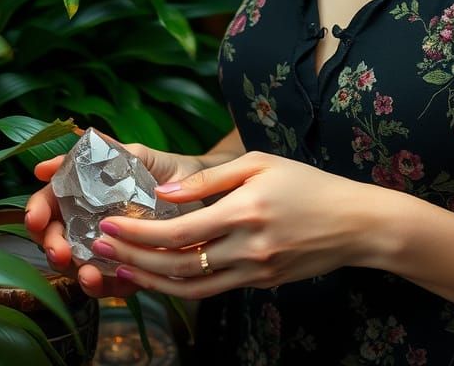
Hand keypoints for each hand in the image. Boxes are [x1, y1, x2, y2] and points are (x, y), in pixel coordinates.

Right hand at [24, 141, 204, 299]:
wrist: (208, 191)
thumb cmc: (168, 170)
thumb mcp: (136, 156)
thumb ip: (99, 154)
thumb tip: (46, 165)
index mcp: (87, 195)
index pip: (50, 204)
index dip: (37, 211)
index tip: (36, 216)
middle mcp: (91, 224)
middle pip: (56, 239)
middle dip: (51, 246)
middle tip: (58, 250)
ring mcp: (109, 249)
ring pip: (78, 266)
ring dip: (76, 272)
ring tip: (85, 272)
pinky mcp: (129, 270)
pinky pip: (110, 284)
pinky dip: (103, 285)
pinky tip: (102, 279)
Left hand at [83, 151, 390, 297]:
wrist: (354, 223)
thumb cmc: (307, 183)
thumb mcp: (261, 163)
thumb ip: (209, 178)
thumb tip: (164, 193)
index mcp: (245, 210)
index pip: (178, 230)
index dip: (138, 232)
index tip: (108, 225)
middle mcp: (247, 247)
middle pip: (177, 263)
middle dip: (132, 258)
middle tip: (99, 248)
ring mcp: (254, 271)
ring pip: (190, 286)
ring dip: (149, 281)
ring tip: (118, 270)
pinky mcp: (260, 284)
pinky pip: (212, 290)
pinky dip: (180, 286)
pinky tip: (159, 275)